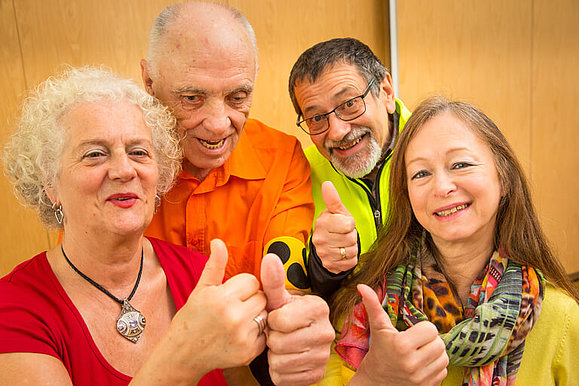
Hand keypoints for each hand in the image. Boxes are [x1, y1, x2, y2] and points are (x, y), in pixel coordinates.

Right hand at [166, 240, 266, 374]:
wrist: (182, 356)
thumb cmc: (191, 320)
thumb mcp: (200, 290)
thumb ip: (215, 265)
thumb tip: (218, 242)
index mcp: (221, 298)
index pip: (252, 281)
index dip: (242, 286)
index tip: (231, 295)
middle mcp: (234, 317)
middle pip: (261, 297)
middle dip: (251, 300)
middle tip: (234, 309)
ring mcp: (242, 336)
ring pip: (265, 314)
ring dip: (256, 316)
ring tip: (237, 321)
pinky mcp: (249, 352)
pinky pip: (265, 334)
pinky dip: (256, 334)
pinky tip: (239, 335)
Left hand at [261, 253, 334, 384]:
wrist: (297, 337)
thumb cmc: (286, 314)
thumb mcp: (279, 298)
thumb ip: (273, 280)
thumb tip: (270, 257)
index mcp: (319, 308)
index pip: (279, 320)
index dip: (271, 319)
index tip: (277, 316)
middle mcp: (326, 332)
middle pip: (278, 343)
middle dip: (272, 338)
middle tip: (278, 333)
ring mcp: (323, 356)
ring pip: (279, 362)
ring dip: (273, 355)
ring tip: (281, 345)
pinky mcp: (316, 375)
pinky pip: (282, 379)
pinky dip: (278, 372)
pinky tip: (285, 359)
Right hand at [311, 181, 357, 272]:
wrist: (328, 246)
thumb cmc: (335, 226)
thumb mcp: (337, 212)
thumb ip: (333, 200)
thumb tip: (327, 184)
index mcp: (322, 223)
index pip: (348, 224)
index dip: (350, 224)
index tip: (343, 224)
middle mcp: (319, 239)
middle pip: (351, 238)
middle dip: (351, 236)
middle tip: (343, 235)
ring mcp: (323, 253)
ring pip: (351, 251)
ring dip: (351, 248)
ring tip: (343, 244)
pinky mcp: (329, 265)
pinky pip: (351, 263)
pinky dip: (350, 259)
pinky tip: (342, 254)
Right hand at [351, 285, 447, 385]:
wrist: (374, 384)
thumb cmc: (377, 353)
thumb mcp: (377, 330)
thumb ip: (372, 306)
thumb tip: (362, 286)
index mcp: (401, 345)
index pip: (431, 329)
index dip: (422, 329)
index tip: (411, 333)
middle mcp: (412, 363)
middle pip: (440, 343)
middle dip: (429, 341)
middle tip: (416, 344)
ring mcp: (421, 378)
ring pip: (444, 357)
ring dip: (434, 354)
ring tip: (419, 354)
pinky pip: (443, 370)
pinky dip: (435, 367)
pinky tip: (422, 366)